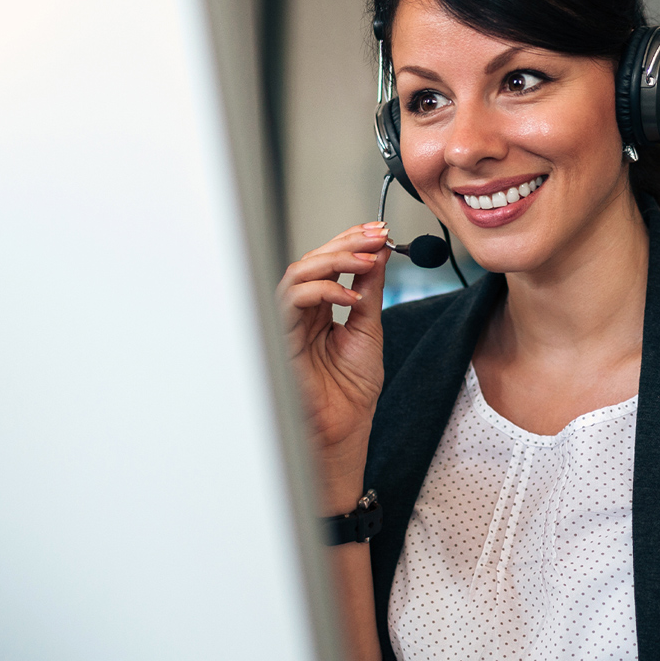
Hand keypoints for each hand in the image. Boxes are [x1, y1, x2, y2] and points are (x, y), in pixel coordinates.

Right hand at [277, 224, 388, 508]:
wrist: (343, 429)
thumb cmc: (351, 392)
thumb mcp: (369, 331)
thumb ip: (369, 292)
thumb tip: (378, 254)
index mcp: (320, 310)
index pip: (329, 264)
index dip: (350, 242)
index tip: (378, 231)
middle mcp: (301, 313)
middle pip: (311, 261)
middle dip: (344, 243)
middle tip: (374, 236)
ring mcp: (289, 323)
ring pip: (296, 273)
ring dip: (333, 260)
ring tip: (367, 259)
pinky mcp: (281, 337)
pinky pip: (292, 301)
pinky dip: (322, 290)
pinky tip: (351, 294)